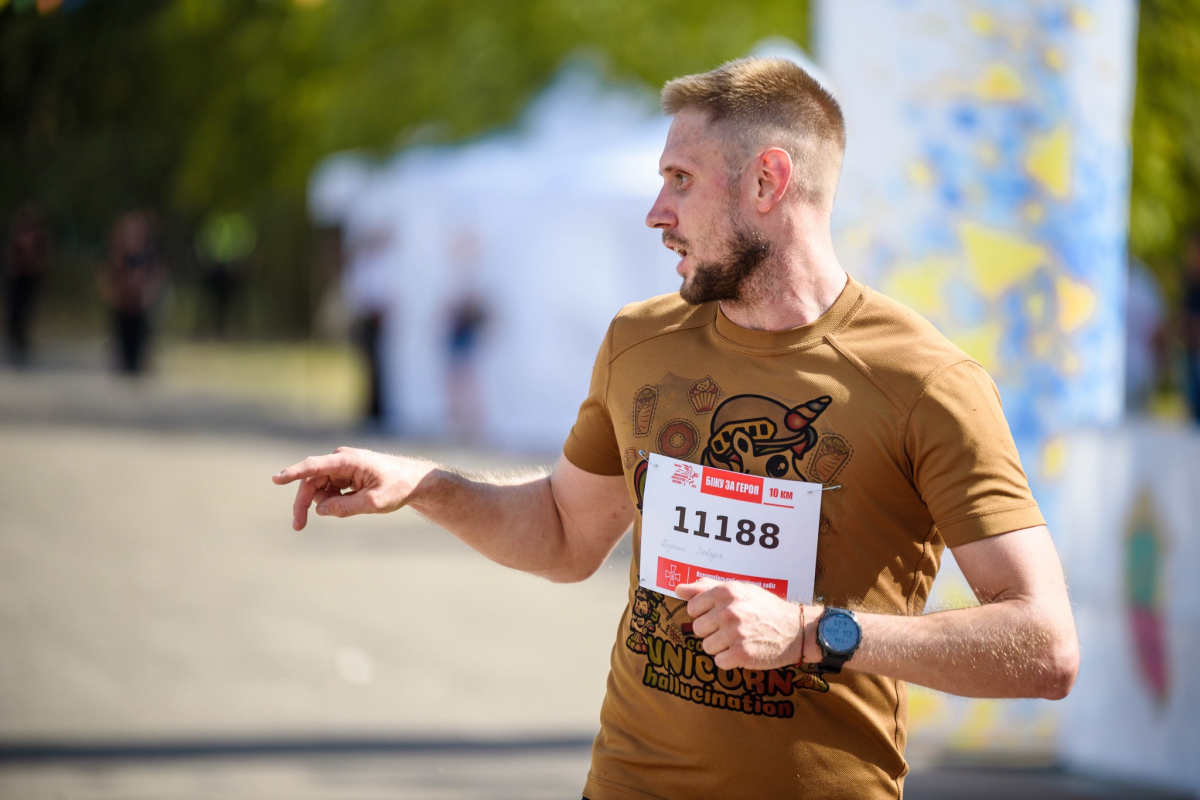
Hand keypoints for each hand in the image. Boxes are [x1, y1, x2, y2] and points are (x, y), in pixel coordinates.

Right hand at [272, 447, 434, 529]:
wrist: (413, 481)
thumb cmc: (398, 487)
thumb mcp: (374, 502)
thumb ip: (346, 507)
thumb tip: (321, 510)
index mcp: (348, 461)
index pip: (315, 465)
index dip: (294, 473)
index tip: (277, 479)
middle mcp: (341, 460)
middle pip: (311, 481)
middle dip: (303, 503)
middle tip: (298, 526)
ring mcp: (341, 466)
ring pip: (318, 487)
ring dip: (325, 502)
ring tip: (350, 507)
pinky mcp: (343, 474)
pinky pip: (328, 489)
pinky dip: (333, 500)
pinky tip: (352, 502)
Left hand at [676, 578, 816, 670]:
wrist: (796, 630)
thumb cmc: (764, 608)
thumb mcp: (739, 590)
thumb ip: (706, 588)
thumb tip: (678, 588)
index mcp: (726, 592)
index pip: (692, 607)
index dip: (704, 614)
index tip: (718, 615)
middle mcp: (729, 610)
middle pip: (698, 628)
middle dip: (712, 631)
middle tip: (732, 628)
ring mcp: (735, 633)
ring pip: (706, 646)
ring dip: (720, 647)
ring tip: (739, 639)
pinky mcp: (742, 654)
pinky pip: (719, 662)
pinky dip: (729, 660)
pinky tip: (743, 651)